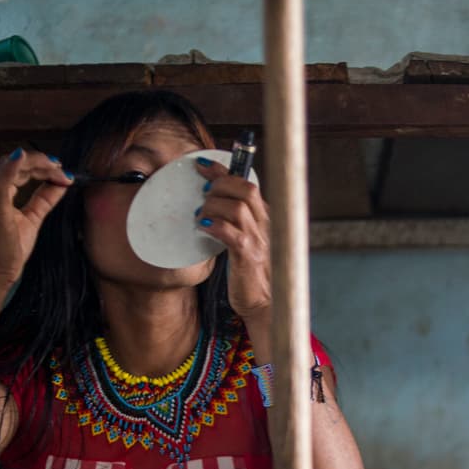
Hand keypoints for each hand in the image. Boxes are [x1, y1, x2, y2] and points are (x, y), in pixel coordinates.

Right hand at [0, 148, 71, 286]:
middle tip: (64, 171)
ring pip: (12, 165)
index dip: (42, 167)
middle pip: (16, 163)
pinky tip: (22, 156)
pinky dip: (12, 166)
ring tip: (58, 169)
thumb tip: (62, 183)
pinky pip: (2, 180)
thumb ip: (45, 199)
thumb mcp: (33, 218)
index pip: (19, 169)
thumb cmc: (9, 250)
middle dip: (43, 163)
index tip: (63, 172)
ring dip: (38, 164)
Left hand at [194, 159, 270, 320]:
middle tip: (202, 195)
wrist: (265, 303)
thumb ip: (237, 222)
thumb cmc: (252, 273)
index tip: (201, 165)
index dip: (223, 170)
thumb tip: (211, 203)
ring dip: (213, 206)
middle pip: (245, 188)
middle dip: (219, 184)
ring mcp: (260, 240)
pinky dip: (214, 226)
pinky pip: (231, 232)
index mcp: (266, 218)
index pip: (247, 182)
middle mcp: (267, 224)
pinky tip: (204, 229)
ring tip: (201, 217)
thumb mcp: (247, 241)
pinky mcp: (249, 256)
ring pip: (237, 207)